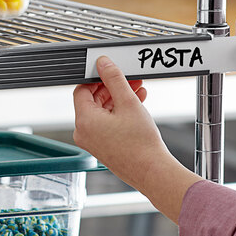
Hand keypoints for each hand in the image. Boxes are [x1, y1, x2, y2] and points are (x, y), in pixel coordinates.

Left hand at [73, 56, 199, 222]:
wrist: (153, 172)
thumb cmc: (141, 145)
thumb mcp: (128, 103)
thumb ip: (114, 79)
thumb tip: (103, 64)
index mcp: (84, 120)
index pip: (81, 90)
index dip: (96, 79)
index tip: (110, 72)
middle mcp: (83, 132)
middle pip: (92, 101)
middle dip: (111, 88)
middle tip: (129, 81)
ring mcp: (92, 141)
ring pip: (101, 112)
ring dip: (117, 100)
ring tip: (137, 92)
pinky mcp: (102, 147)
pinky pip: (106, 124)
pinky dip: (118, 114)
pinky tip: (135, 106)